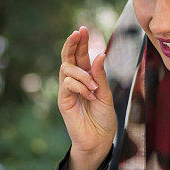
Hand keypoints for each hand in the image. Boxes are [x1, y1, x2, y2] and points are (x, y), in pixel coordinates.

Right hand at [57, 26, 116, 169]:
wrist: (99, 140)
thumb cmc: (103, 118)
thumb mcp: (106, 94)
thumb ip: (101, 76)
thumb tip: (99, 54)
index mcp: (86, 78)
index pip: (80, 56)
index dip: (80, 42)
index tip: (83, 29)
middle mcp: (75, 82)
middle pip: (68, 57)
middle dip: (72, 43)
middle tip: (78, 32)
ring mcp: (67, 91)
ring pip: (66, 69)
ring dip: (82, 74)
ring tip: (94, 88)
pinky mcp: (63, 101)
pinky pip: (67, 84)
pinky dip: (80, 86)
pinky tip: (90, 95)